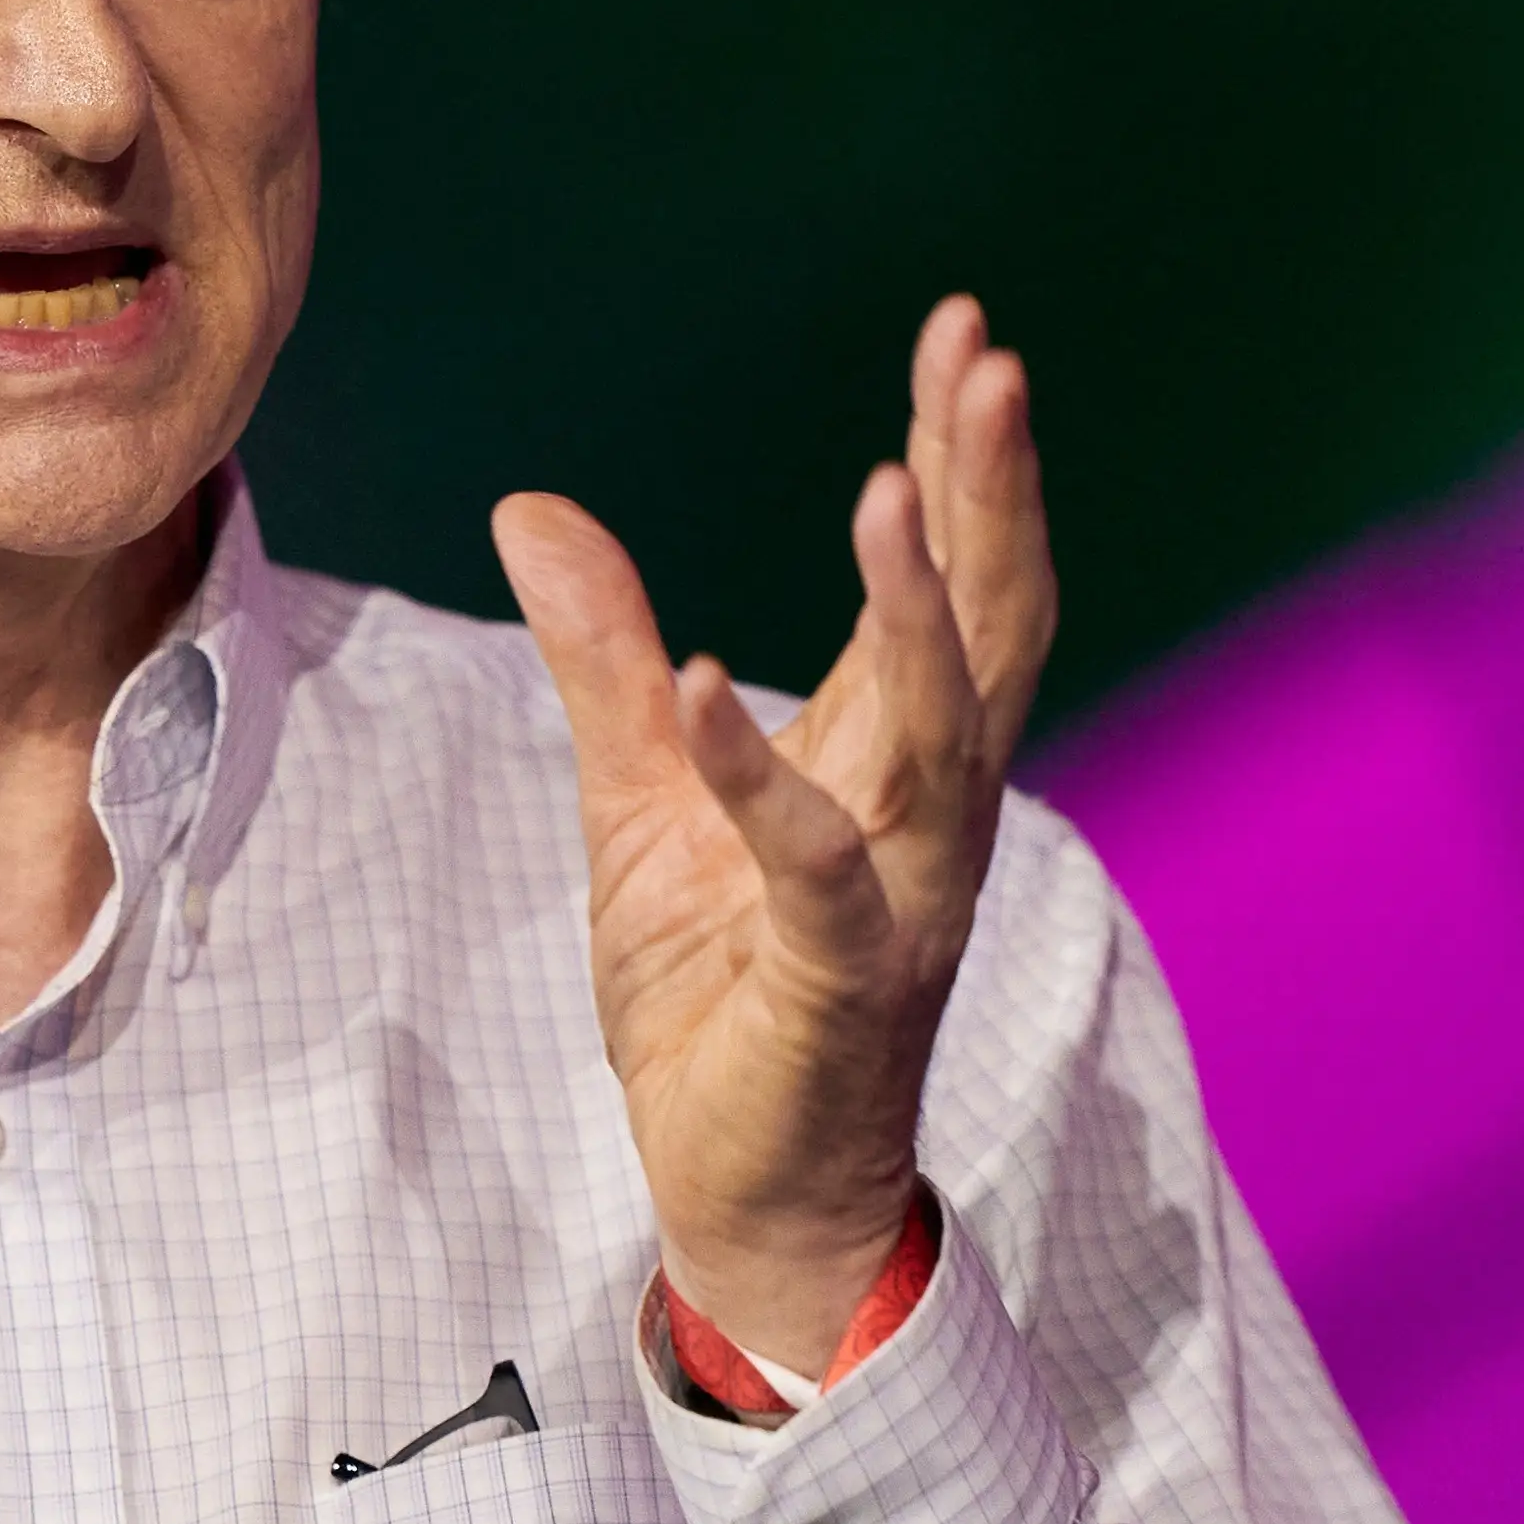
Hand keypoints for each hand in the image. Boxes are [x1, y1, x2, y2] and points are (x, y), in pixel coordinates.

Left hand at [491, 296, 1052, 1375]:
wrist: (743, 1190)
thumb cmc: (718, 991)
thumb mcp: (638, 800)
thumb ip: (604, 659)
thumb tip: (531, 509)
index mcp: (891, 756)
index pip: (953, 581)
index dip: (961, 459)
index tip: (968, 334)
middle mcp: (926, 811)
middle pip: (993, 625)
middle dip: (992, 491)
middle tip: (990, 358)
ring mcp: (900, 896)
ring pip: (943, 733)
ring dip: (918, 610)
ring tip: (890, 484)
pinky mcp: (839, 981)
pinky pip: (814, 867)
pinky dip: (761, 775)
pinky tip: (711, 685)